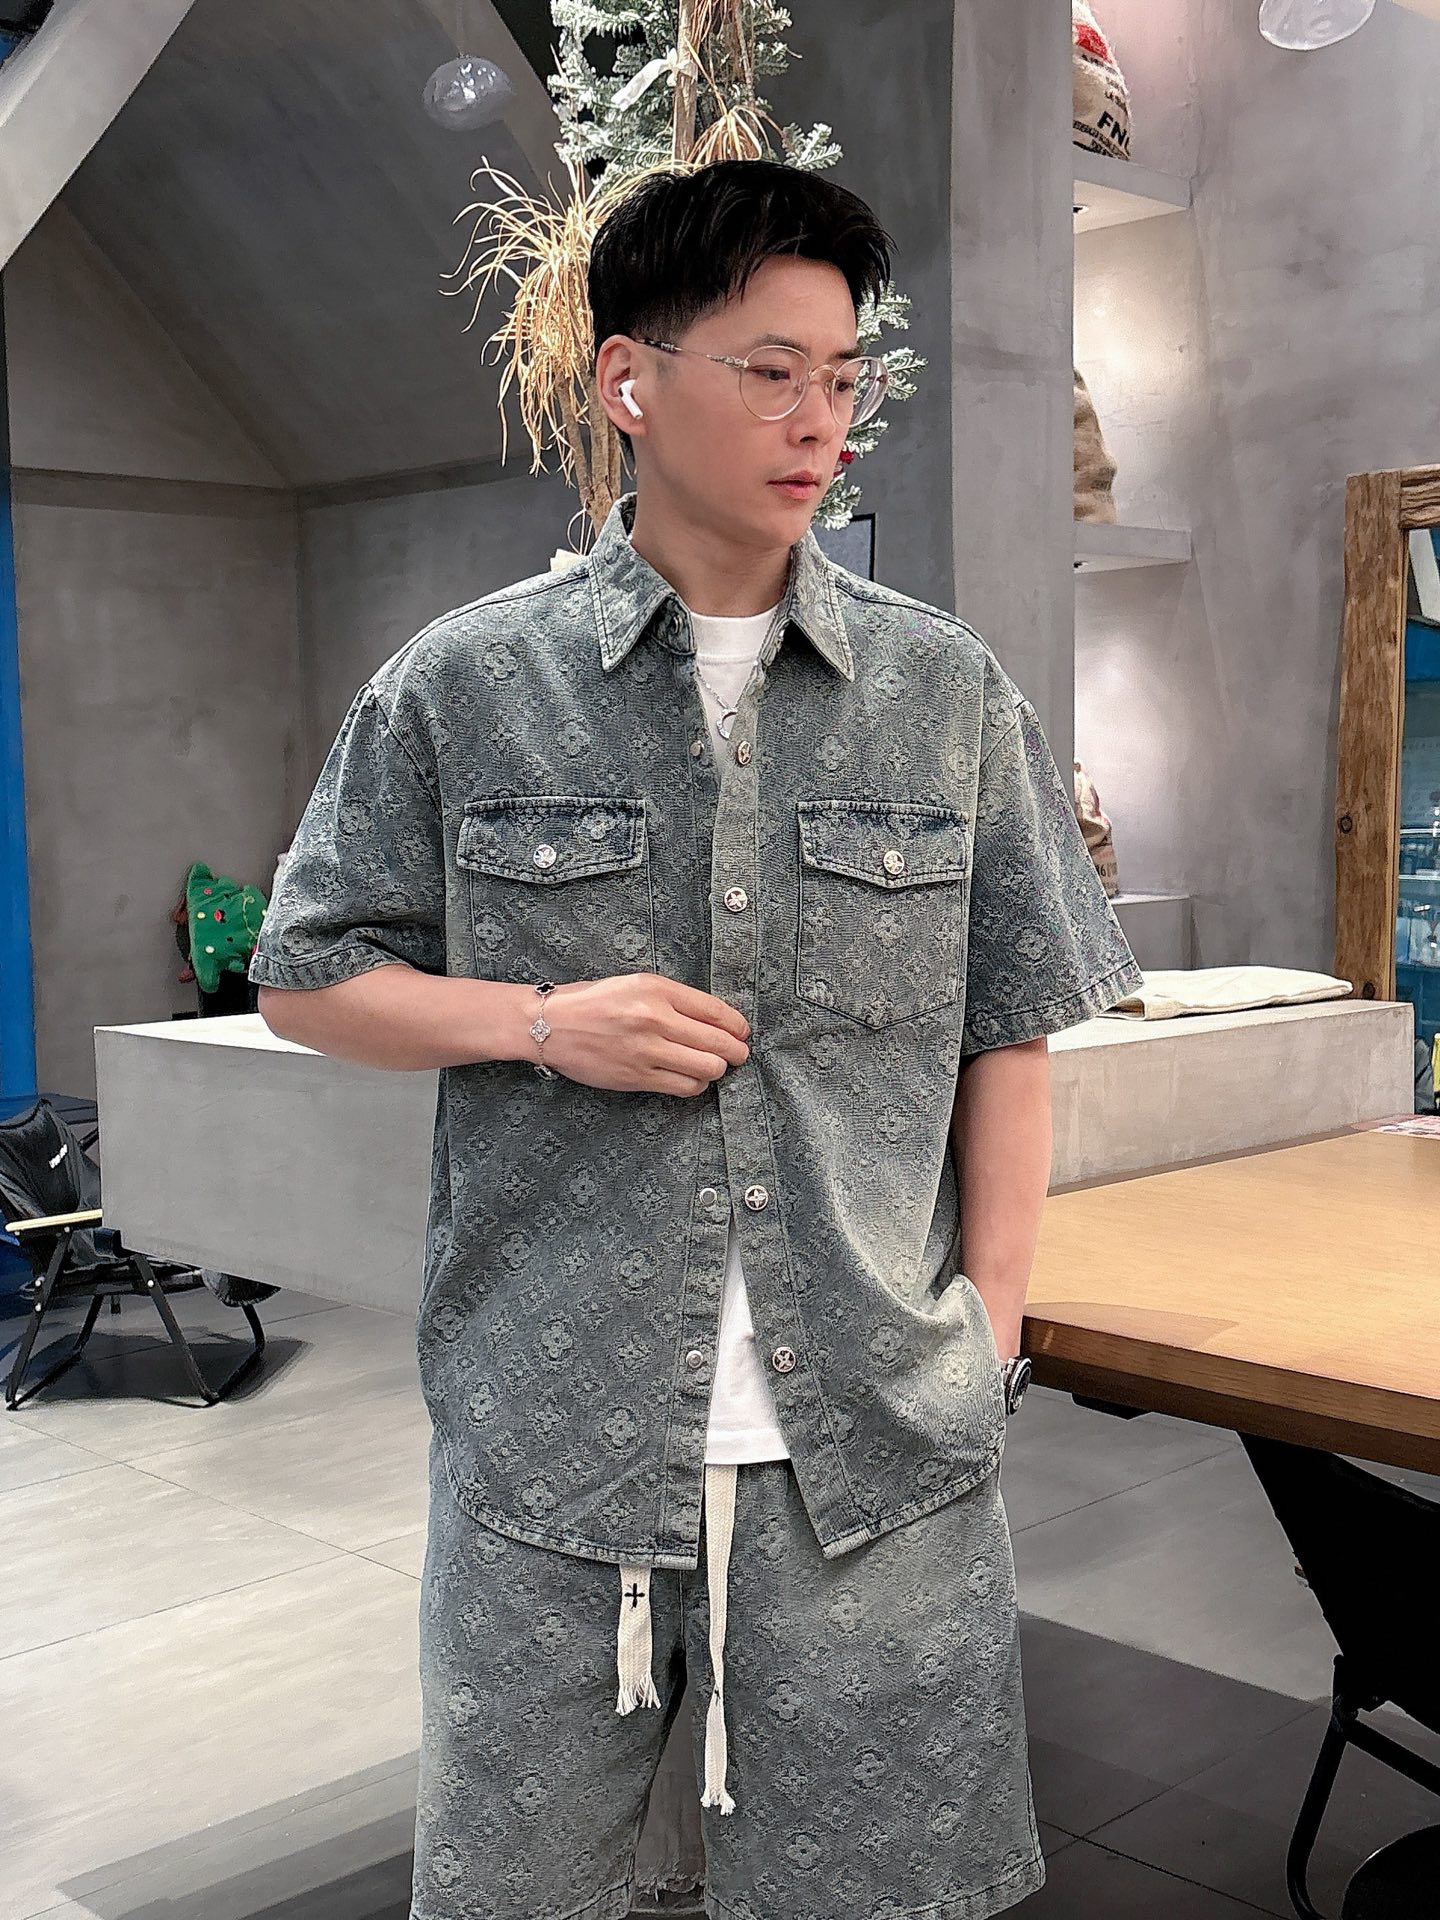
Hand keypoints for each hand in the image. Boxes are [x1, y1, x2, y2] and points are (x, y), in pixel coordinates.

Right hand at [523, 973, 750, 1095]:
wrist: (549, 1025)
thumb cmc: (592, 1001)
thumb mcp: (635, 984)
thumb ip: (674, 999)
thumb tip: (717, 1020)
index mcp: (656, 989)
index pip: (716, 1011)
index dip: (737, 1026)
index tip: (742, 1032)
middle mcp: (655, 1019)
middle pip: (718, 1043)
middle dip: (736, 1052)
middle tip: (737, 1055)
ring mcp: (646, 1051)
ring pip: (707, 1069)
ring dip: (716, 1070)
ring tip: (711, 1066)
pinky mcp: (636, 1077)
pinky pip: (684, 1087)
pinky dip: (695, 1085)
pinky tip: (689, 1078)